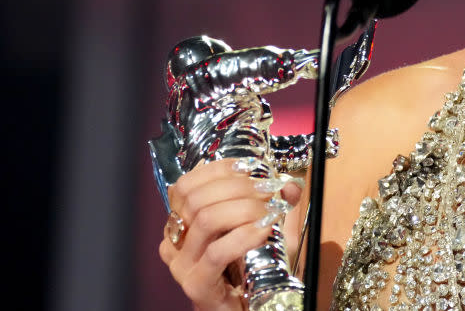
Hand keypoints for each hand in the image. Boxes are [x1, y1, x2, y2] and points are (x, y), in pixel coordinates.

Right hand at [158, 158, 302, 310]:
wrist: (247, 308)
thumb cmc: (252, 269)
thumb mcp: (264, 228)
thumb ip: (276, 204)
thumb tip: (290, 184)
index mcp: (181, 222)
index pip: (188, 184)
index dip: (220, 169)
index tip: (252, 167)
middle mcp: (173, 242)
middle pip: (198, 198)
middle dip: (238, 187)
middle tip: (268, 189)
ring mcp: (181, 265)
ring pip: (207, 220)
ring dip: (244, 208)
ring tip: (269, 210)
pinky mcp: (196, 285)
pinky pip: (218, 251)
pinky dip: (244, 235)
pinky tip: (264, 230)